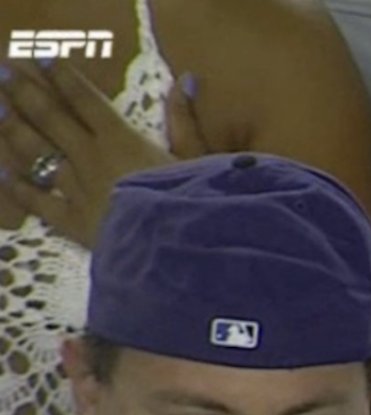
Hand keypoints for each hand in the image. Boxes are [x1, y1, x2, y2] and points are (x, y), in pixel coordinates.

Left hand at [0, 59, 208, 247]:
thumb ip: (186, 120)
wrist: (174, 250)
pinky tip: (4, 176)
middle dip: (26, 92)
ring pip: (38, 154)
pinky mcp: (72, 221)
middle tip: (4, 71)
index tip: (42, 57)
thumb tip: (186, 80)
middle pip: (51, 118)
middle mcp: (91, 157)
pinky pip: (39, 202)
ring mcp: (77, 189)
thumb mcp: (199, 159)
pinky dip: (19, 189)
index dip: (62, 76)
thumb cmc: (192, 203)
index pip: (86, 100)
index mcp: (121, 139)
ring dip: (15, 129)